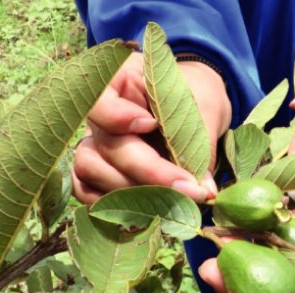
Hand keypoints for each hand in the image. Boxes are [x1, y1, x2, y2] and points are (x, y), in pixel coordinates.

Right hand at [72, 52, 229, 203]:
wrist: (199, 107)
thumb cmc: (199, 98)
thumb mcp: (204, 108)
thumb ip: (199, 143)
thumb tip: (204, 191)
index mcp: (118, 81)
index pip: (96, 98)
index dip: (116, 116)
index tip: (151, 124)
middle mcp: (99, 115)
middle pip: (103, 146)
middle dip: (148, 173)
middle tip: (192, 189)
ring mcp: (95, 143)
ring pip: (91, 171)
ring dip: (133, 192)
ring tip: (178, 199)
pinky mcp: (100, 171)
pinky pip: (89, 191)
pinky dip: (117, 205)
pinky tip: (155, 208)